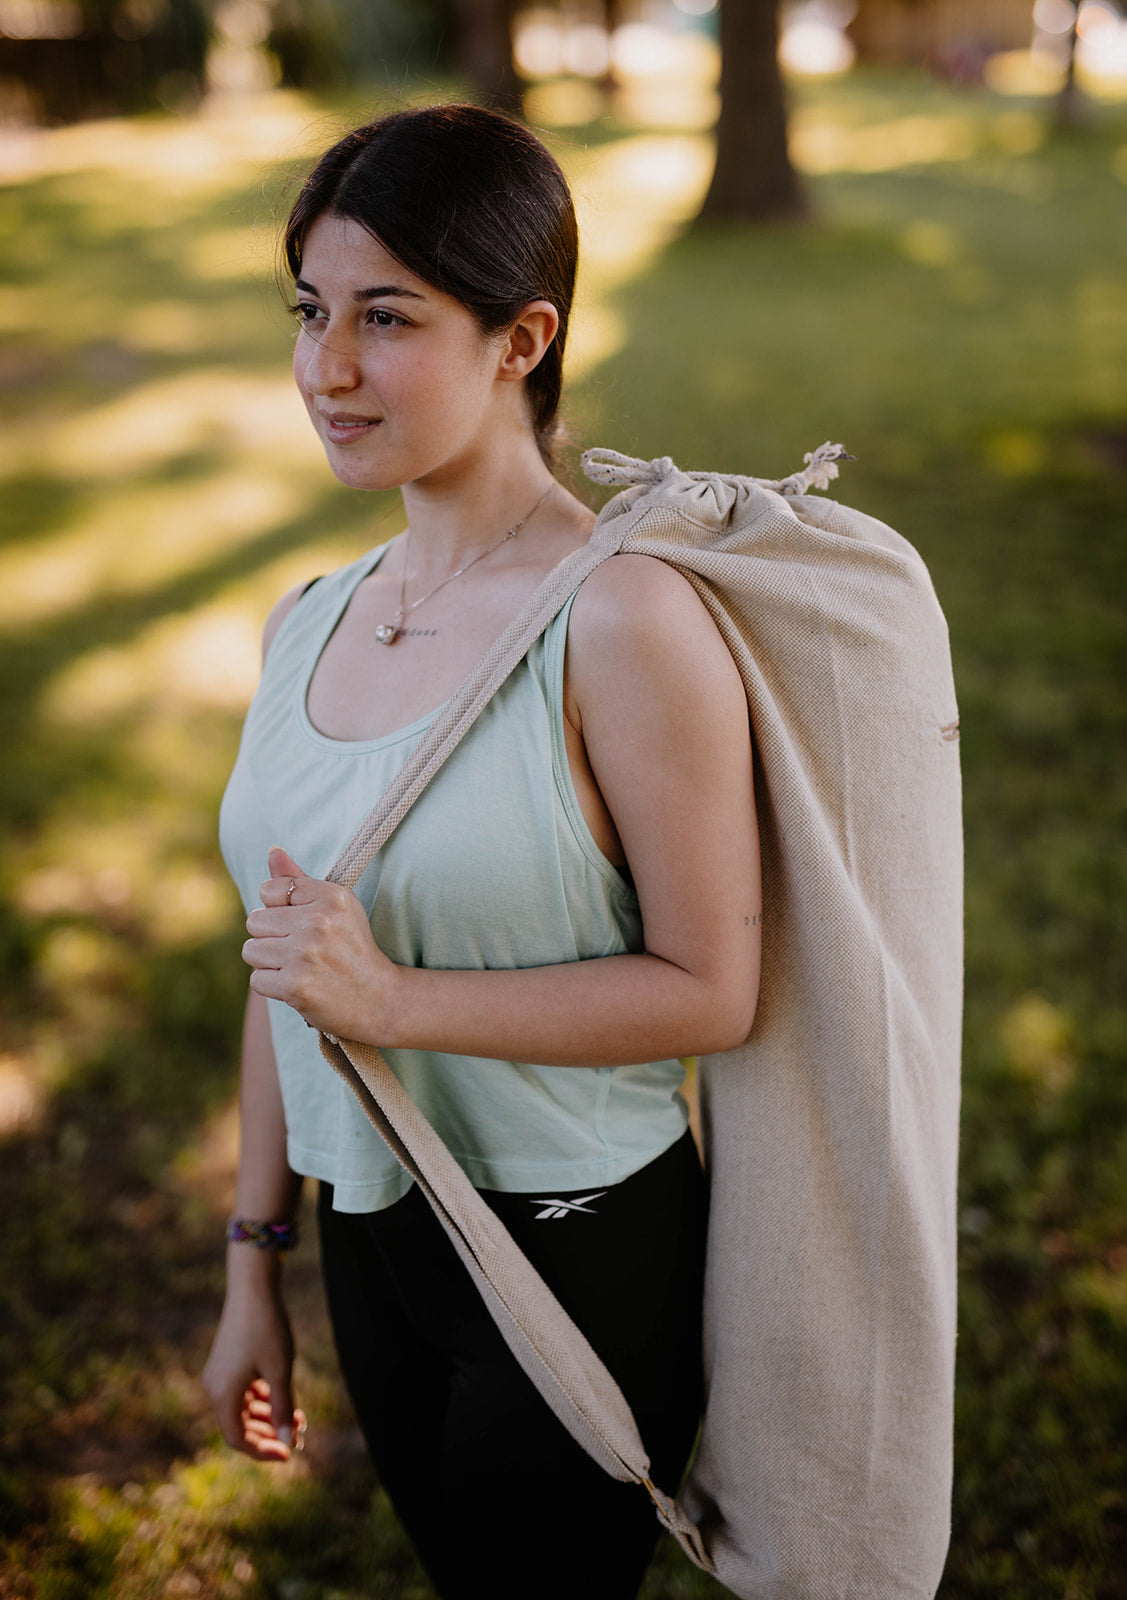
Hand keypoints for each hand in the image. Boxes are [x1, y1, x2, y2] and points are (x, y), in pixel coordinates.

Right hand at [201, 1270, 304, 1461]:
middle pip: (240, 1425)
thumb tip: (289, 1443)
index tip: (290, 1453)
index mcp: (222, 1395)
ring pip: (243, 1408)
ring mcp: (219, 1374)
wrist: (253, 1288)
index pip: (238, 1439)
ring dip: (269, 1415)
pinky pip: (242, 1392)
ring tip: (298, 1416)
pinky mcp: (226, 1363)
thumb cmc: (267, 1329)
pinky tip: (283, 1396)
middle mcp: (214, 1387)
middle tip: (299, 1433)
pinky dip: (262, 1398)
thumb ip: (283, 1410)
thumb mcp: (280, 1372)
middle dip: (269, 1433)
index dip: (263, 1451)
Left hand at [243, 846, 399, 1040]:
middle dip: (271, 938)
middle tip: (302, 950)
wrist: (380, 999)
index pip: (269, 890)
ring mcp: (305, 954)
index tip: (303, 925)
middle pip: (254, 921)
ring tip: (298, 967)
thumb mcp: (337, 908)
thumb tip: (272, 850)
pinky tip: (298, 986)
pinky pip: (256, 980)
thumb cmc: (353, 949)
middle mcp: (318, 922)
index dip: (280, 910)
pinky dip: (273, 986)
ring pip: (250, 950)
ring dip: (269, 963)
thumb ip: (299, 880)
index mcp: (331, 896)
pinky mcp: (295, 986)